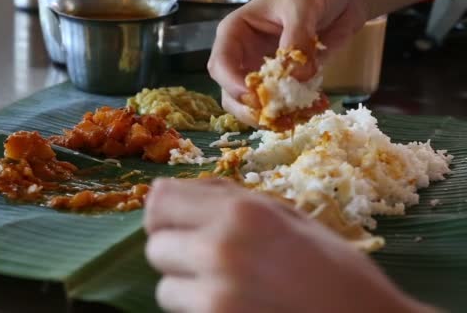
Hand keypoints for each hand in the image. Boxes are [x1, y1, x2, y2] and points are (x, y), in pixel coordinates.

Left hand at [144, 178, 431, 312]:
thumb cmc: (336, 270)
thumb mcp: (287, 217)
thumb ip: (228, 199)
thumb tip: (172, 189)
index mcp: (242, 213)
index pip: (160, 201)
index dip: (163, 211)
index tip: (175, 219)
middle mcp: (220, 250)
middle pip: (155, 246)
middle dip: (175, 249)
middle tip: (205, 256)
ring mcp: (215, 297)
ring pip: (164, 288)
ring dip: (184, 286)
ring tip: (224, 287)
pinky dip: (197, 311)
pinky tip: (232, 307)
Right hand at [208, 0, 366, 124]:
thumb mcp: (302, 6)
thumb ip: (297, 38)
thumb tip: (296, 75)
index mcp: (235, 34)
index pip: (221, 65)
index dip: (232, 84)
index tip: (253, 96)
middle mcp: (245, 57)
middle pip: (232, 93)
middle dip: (249, 108)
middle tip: (274, 115)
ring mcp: (265, 73)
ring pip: (255, 106)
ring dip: (272, 116)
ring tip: (296, 117)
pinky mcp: (288, 82)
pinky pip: (285, 105)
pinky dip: (297, 113)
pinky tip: (315, 108)